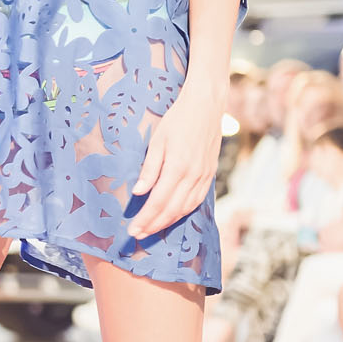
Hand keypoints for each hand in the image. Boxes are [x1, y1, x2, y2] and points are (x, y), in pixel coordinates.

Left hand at [130, 83, 222, 238]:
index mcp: (177, 167)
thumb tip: (138, 193)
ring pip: (185, 208)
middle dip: (153, 225)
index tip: (132, 230)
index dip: (145, 218)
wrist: (206, 106)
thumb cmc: (177, 119)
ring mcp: (203, 176)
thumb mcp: (157, 141)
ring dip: (168, 222)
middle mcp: (193, 176)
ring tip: (151, 230)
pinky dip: (183, 212)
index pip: (158, 202)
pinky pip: (196, 200)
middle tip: (137, 235)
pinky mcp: (209, 174)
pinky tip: (173, 216)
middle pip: (171, 210)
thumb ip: (149, 169)